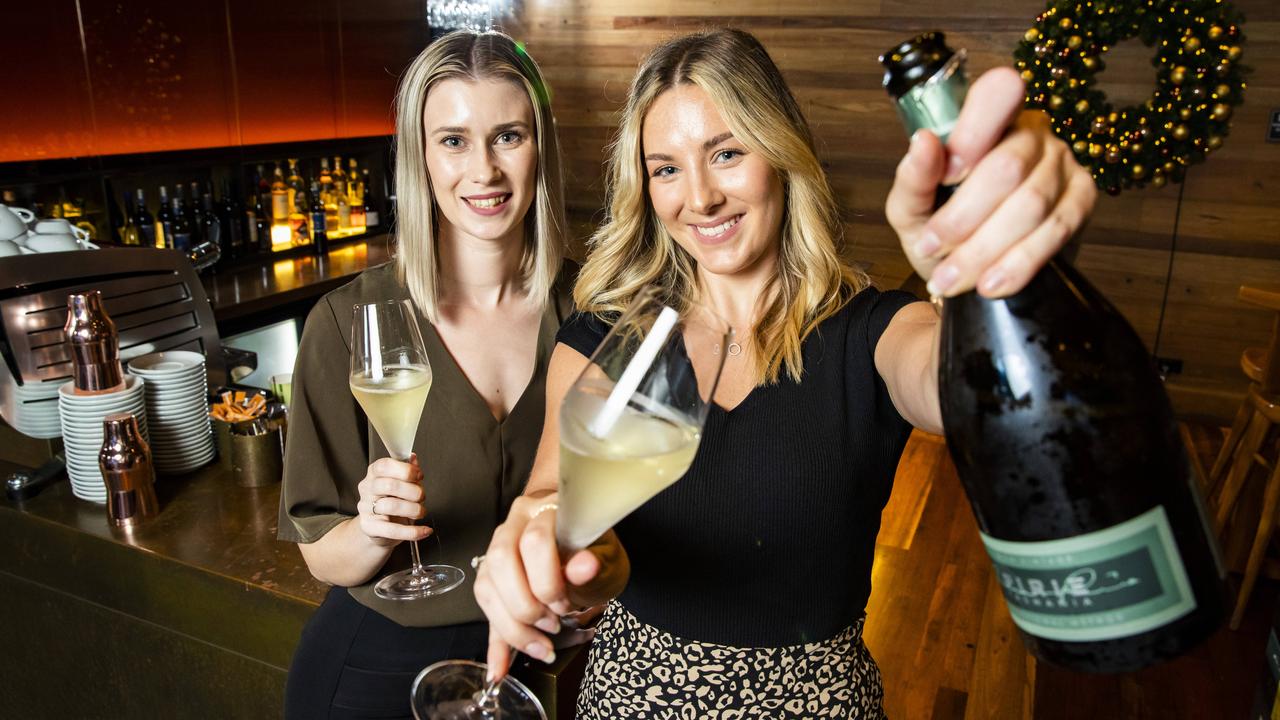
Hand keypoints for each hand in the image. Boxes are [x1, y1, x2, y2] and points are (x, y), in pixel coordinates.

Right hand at [354, 454, 431, 546]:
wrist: (380, 529)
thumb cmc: (392, 501)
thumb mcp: (402, 483)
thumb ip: (408, 470)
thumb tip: (413, 458)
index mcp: (374, 473)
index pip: (384, 465)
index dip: (405, 470)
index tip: (419, 476)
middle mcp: (367, 489)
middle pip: (389, 485)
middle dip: (413, 491)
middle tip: (422, 497)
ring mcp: (366, 509)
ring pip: (392, 506)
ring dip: (415, 510)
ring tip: (421, 512)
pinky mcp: (370, 527)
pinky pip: (393, 530)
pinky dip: (413, 531)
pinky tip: (424, 530)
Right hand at [472, 493, 627, 679]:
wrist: (579, 536)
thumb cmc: (594, 545)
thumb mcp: (607, 554)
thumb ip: (595, 562)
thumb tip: (585, 567)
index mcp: (546, 510)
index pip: (535, 540)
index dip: (548, 580)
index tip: (566, 603)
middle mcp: (514, 524)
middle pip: (501, 562)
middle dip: (526, 604)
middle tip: (553, 623)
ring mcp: (497, 549)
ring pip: (486, 587)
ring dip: (512, 626)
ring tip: (542, 645)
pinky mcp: (491, 576)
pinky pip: (487, 611)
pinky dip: (495, 644)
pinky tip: (500, 669)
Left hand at [886, 67, 1096, 297]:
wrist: (969, 273)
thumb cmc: (940, 229)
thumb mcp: (912, 208)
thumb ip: (912, 179)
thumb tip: (923, 142)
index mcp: (988, 119)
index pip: (997, 94)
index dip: (974, 132)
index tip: (948, 173)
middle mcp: (1031, 132)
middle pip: (1007, 167)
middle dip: (963, 217)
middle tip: (932, 248)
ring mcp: (1062, 163)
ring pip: (1031, 205)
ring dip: (984, 250)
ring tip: (950, 279)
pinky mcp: (1082, 199)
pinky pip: (1057, 231)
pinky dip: (1018, 263)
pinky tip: (990, 284)